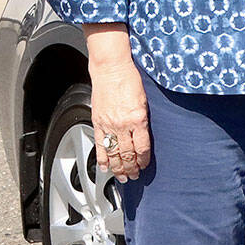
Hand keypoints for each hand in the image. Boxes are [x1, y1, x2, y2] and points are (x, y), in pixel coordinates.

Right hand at [83, 24, 150, 181]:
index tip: (145, 166)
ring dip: (118, 168)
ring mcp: (109, 124)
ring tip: (122, 177)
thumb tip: (147, 134)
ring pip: (113, 153)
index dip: (144, 160)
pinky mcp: (98, 122)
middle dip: (131, 168)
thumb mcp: (146, 99)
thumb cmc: (131, 79)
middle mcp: (123, 124)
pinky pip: (100, 144)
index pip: (143, 147)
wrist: (111, 68)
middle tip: (134, 176)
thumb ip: (145, 118)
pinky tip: (105, 167)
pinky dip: (102, 158)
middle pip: (127, 154)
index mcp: (138, 118)